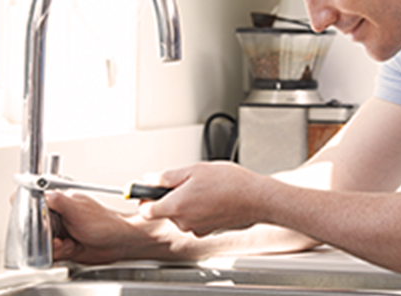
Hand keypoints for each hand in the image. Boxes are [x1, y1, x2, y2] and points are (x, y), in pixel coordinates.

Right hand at [46, 191, 161, 263]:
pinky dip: (60, 254)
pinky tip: (73, 248)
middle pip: (37, 228)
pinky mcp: (63, 245)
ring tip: (70, 243)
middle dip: (46, 238)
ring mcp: (61, 231)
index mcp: (62, 202)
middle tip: (59, 239)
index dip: (35, 219)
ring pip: (43, 243)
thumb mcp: (79, 211)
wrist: (118, 243)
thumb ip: (60, 202)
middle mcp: (59, 216)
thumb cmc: (105, 224)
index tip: (42, 226)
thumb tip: (44, 193)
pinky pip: (51, 253)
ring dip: (56, 247)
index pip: (37, 207)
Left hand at [139, 162, 266, 236]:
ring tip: (205, 187)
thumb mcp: (194, 170)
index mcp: (175, 206)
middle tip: (188, 181)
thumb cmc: (230, 183)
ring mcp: (196, 228)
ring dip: (187, 202)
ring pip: (181, 214)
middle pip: (165, 210)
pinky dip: (199, 209)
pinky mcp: (208, 230)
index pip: (146, 210)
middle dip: (172, 196)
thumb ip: (167, 176)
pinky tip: (213, 197)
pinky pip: (195, 219)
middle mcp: (183, 222)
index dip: (144, 199)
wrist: (256, 198)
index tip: (147, 190)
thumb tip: (150, 179)